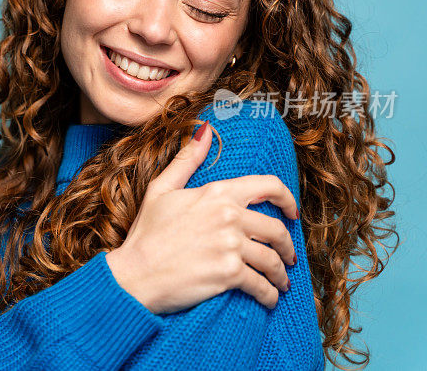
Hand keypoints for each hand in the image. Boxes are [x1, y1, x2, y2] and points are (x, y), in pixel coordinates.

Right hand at [105, 120, 298, 313]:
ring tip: (279, 282)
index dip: (287, 199)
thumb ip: (187, 160)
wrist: (134, 274)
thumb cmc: (146, 234)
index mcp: (217, 193)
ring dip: (281, 275)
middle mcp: (229, 216)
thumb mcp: (161, 189)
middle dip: (287, 246)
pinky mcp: (229, 274)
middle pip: (276, 230)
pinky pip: (263, 286)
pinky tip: (269, 297)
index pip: (268, 185)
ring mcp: (231, 245)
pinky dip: (270, 295)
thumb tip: (205, 129)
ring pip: (273, 260)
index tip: (292, 213)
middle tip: (287, 257)